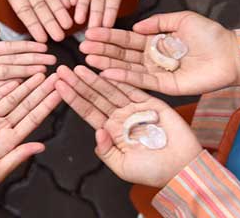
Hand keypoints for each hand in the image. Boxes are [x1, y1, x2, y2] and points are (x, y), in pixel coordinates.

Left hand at [0, 27, 55, 102]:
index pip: (7, 49)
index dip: (25, 48)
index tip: (43, 46)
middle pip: (11, 63)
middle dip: (32, 61)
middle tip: (53, 61)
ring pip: (5, 75)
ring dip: (25, 73)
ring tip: (44, 71)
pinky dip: (6, 85)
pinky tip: (23, 82)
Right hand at [0, 73, 60, 198]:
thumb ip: (18, 156)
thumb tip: (41, 146)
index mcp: (10, 142)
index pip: (33, 119)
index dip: (47, 105)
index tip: (60, 92)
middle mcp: (1, 128)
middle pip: (25, 105)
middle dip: (41, 91)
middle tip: (56, 76)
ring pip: (10, 99)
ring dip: (25, 86)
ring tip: (39, 73)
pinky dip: (1, 89)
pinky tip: (14, 80)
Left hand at [55, 65, 201, 186]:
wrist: (182, 168)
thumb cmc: (153, 171)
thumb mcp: (122, 167)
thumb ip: (106, 152)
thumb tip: (97, 132)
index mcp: (111, 131)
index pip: (87, 111)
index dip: (72, 98)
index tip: (57, 85)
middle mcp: (120, 117)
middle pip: (95, 97)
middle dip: (78, 83)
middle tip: (62, 70)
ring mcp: (135, 108)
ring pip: (111, 90)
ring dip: (94, 79)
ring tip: (78, 67)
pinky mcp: (152, 103)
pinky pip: (134, 89)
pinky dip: (121, 79)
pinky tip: (105, 71)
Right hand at [79, 11, 239, 95]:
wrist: (231, 54)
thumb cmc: (210, 35)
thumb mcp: (182, 20)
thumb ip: (159, 21)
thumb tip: (137, 25)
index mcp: (156, 42)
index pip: (127, 39)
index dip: (109, 36)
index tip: (90, 32)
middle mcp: (153, 58)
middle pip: (122, 54)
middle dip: (102, 50)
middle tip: (81, 47)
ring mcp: (158, 73)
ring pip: (127, 68)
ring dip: (107, 64)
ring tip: (88, 59)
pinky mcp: (166, 86)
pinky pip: (142, 81)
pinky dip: (124, 77)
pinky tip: (107, 73)